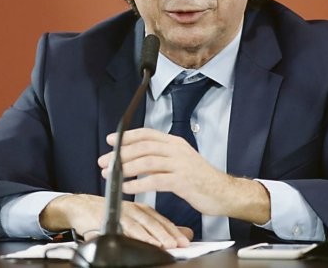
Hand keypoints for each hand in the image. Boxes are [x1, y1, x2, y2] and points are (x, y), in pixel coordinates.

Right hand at [39, 193, 191, 247]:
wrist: (81, 207)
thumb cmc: (109, 214)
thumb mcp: (135, 220)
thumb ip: (158, 227)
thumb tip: (185, 233)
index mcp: (141, 208)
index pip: (161, 220)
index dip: (174, 230)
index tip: (186, 241)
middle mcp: (134, 209)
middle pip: (155, 222)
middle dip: (168, 234)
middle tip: (180, 244)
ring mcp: (122, 212)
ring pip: (142, 224)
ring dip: (155, 235)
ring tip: (166, 244)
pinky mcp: (110, 216)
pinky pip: (125, 227)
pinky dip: (136, 234)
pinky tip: (144, 240)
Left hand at [98, 128, 270, 222]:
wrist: (224, 192)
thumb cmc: (200, 179)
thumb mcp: (181, 161)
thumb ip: (162, 157)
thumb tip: (137, 158)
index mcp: (175, 143)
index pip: (147, 134)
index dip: (127, 136)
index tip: (111, 140)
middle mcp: (177, 150)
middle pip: (143, 146)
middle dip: (121, 154)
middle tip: (104, 162)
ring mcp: (180, 165)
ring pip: (147, 161)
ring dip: (126, 168)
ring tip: (111, 175)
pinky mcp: (182, 181)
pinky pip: (155, 180)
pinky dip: (138, 184)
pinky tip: (127, 188)